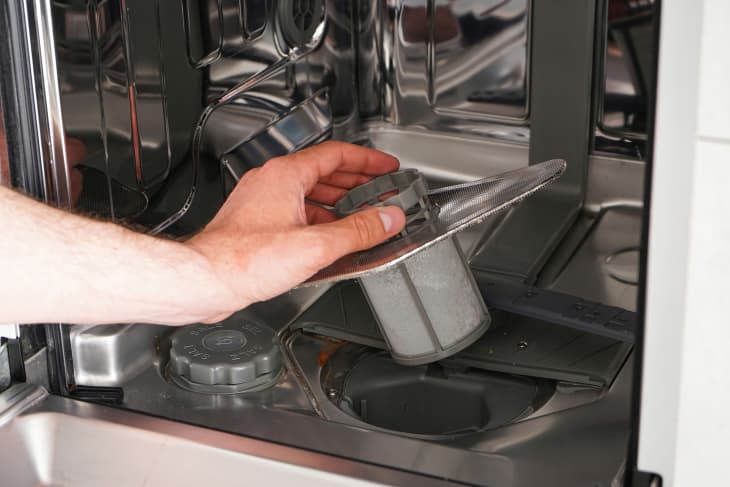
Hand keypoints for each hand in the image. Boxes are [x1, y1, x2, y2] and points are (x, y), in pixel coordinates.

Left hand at [186, 141, 405, 321]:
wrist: (206, 280)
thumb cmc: (243, 260)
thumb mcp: (315, 245)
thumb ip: (358, 231)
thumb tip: (387, 219)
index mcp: (285, 175)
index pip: (336, 154)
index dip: (367, 159)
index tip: (386, 166)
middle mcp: (271, 183)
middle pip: (324, 172)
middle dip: (356, 182)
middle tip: (380, 189)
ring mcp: (262, 202)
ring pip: (309, 193)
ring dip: (338, 202)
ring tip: (362, 214)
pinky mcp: (257, 224)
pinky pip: (296, 212)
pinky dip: (319, 220)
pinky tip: (330, 238)